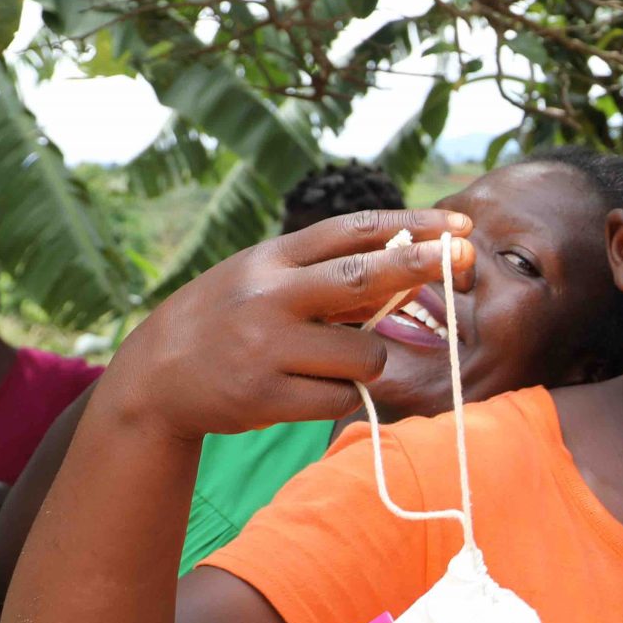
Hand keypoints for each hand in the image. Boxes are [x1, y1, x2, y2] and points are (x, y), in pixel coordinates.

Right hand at [103, 209, 475, 441]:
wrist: (153, 378)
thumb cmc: (226, 321)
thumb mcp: (263, 280)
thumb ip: (324, 275)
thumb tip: (407, 269)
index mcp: (271, 259)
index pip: (352, 231)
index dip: (412, 225)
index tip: (460, 223)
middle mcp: (270, 296)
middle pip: (366, 275)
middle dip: (424, 265)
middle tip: (469, 258)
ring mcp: (266, 347)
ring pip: (366, 354)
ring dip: (367, 363)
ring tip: (327, 364)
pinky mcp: (265, 397)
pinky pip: (341, 398)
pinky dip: (340, 397)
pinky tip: (307, 391)